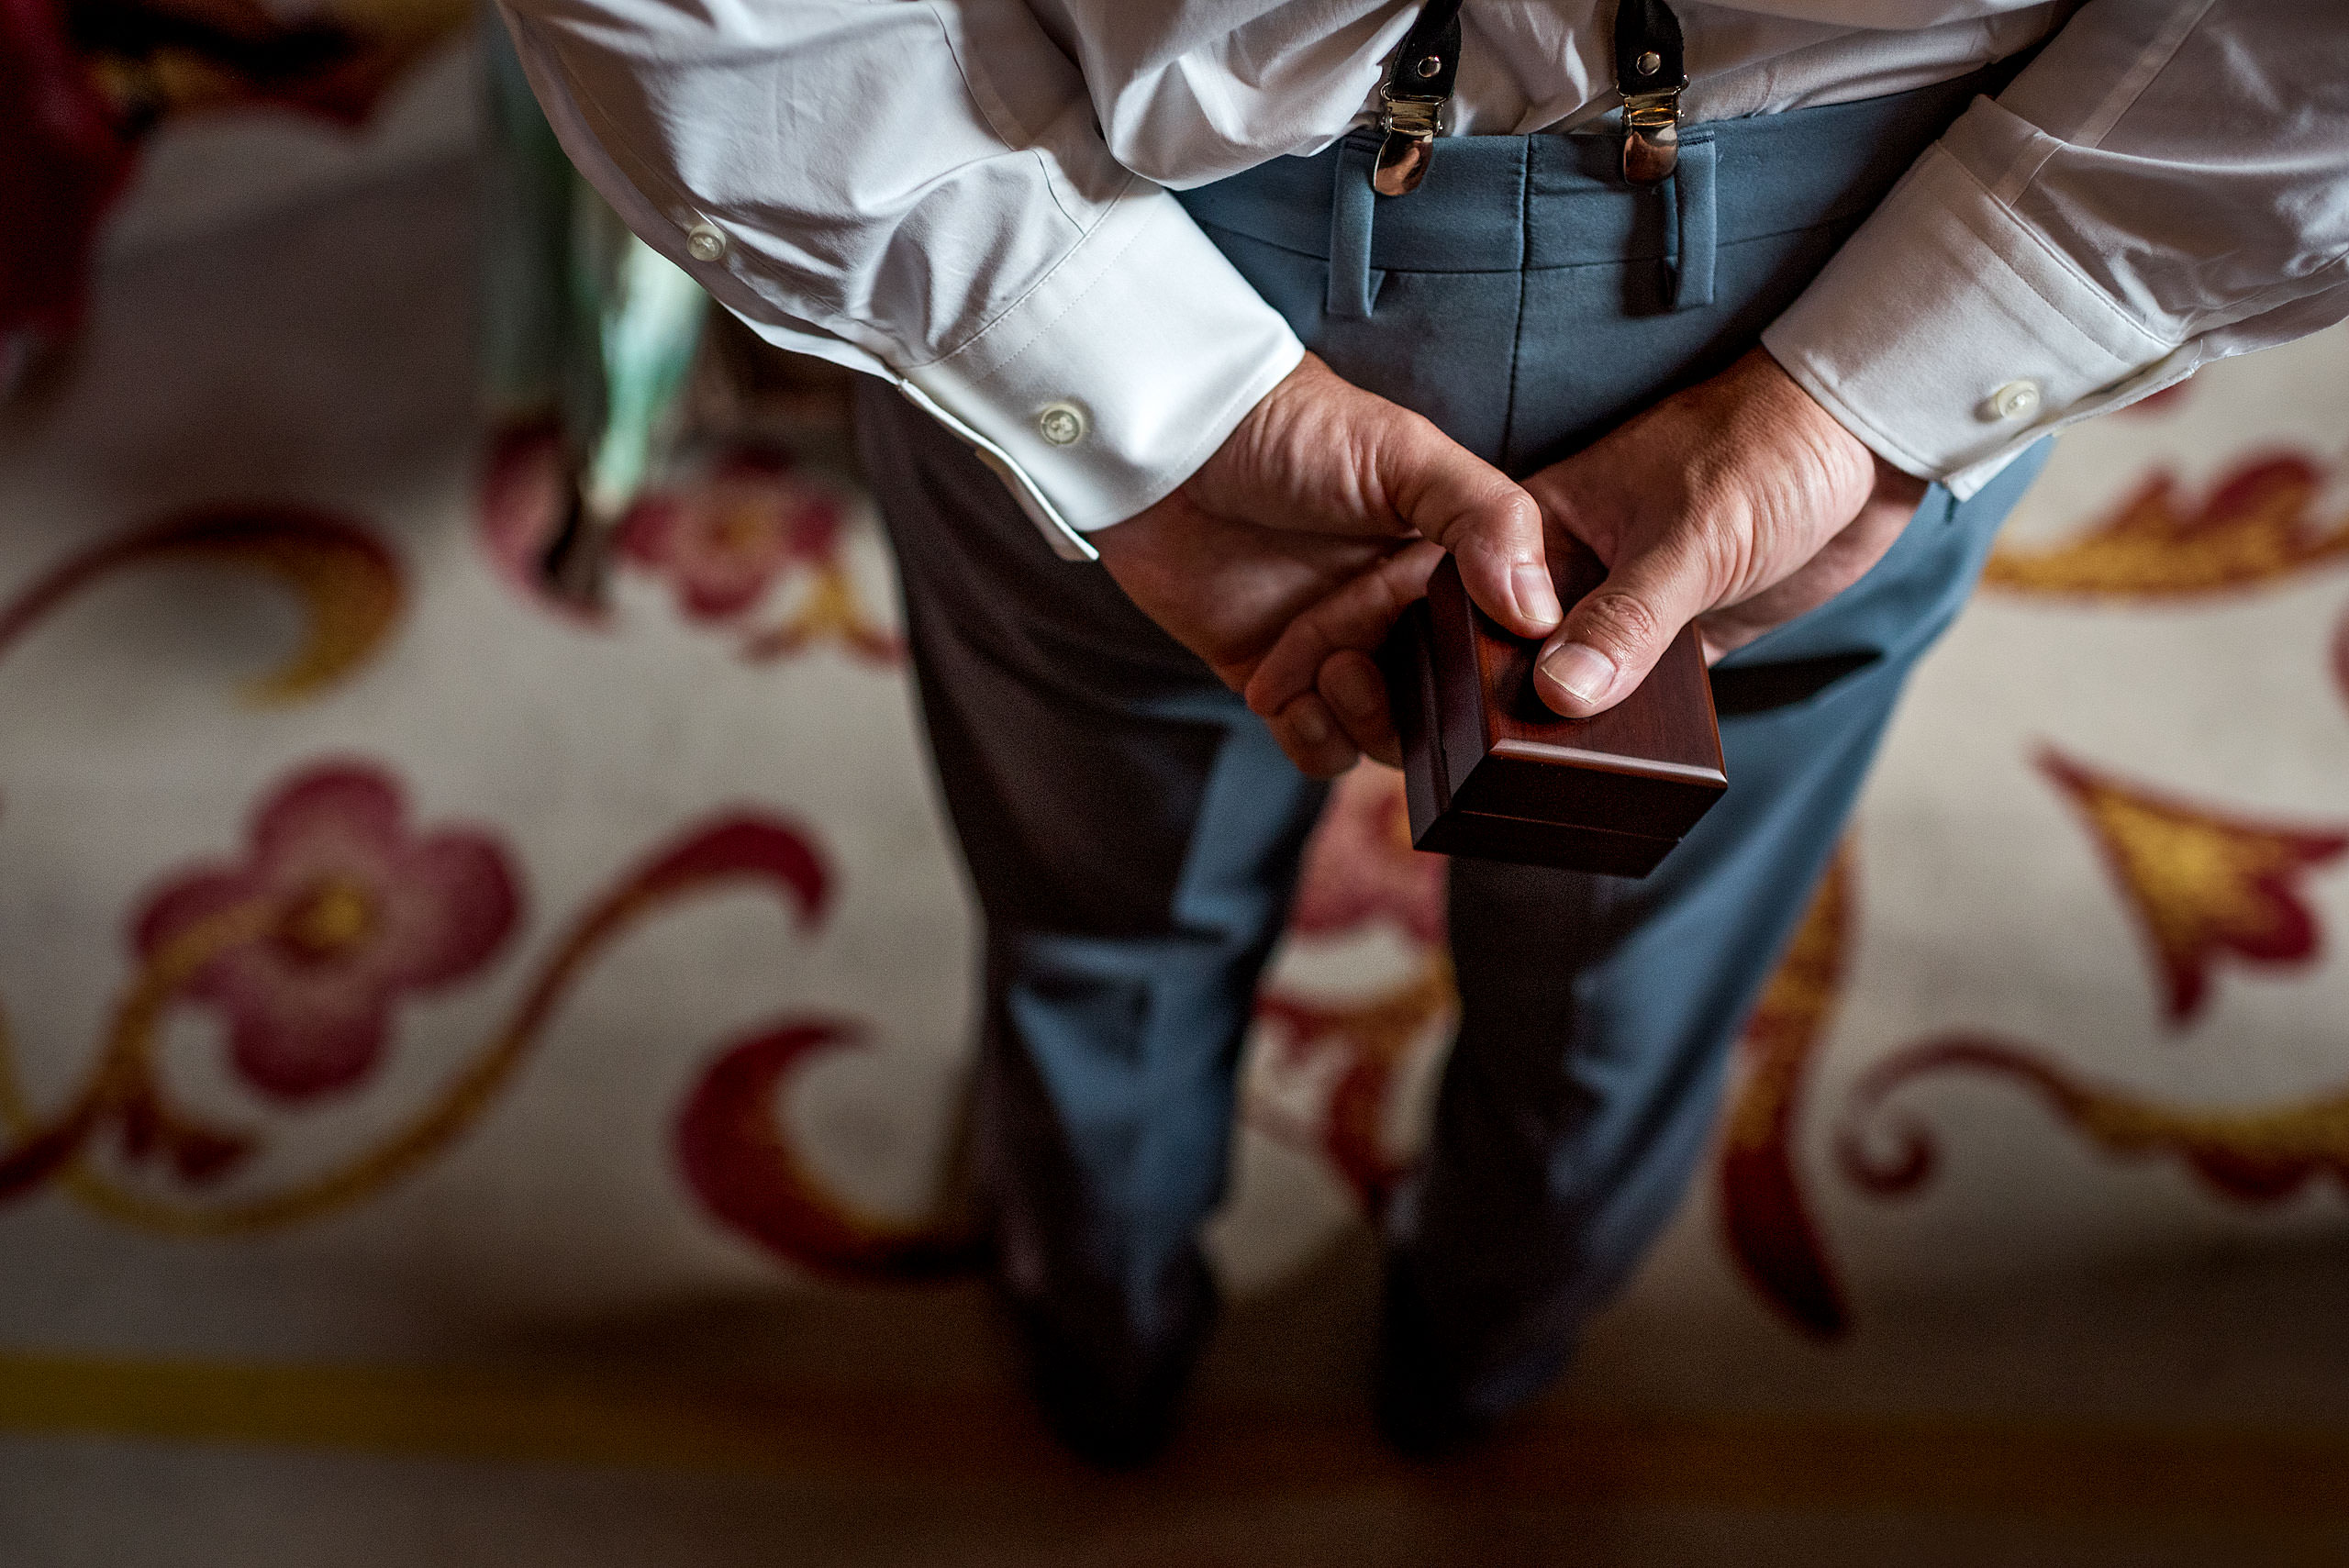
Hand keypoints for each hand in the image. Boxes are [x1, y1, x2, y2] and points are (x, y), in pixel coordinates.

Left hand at [1092, 353, 1553, 775]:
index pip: (1499, 647)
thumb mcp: (1406, 453)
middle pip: (1447, 708)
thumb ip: (1487, 518)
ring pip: (1384, 738)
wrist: (1171, 448)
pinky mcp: (1276, 682)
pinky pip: (1315, 747)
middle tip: (1370, 661)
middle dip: (1421, 708)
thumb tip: (1537, 614)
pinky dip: (1309, 735)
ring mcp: (1338, 653)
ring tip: (1329, 664)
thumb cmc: (1292, 430)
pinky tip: (1283, 689)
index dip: (1494, 673)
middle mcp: (1401, 616)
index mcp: (1449, 564)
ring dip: (1362, 721)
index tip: (1476, 671)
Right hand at [1243, 348, 1927, 744]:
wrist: (1867, 435)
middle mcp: (1564, 573)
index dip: (1423, 659)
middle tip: (1454, 782)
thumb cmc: (1764, 450)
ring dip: (1552, 735)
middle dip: (1478, 715)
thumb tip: (1561, 699)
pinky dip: (1617, 739)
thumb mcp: (1692, 538)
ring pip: (1564, 688)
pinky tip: (1597, 785)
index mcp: (1536, 525)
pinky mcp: (1679, 641)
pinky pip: (1632, 705)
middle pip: (1500, 658)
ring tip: (1519, 801)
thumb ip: (1628, 619)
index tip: (1393, 722)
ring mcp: (1620, 609)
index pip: (1457, 600)